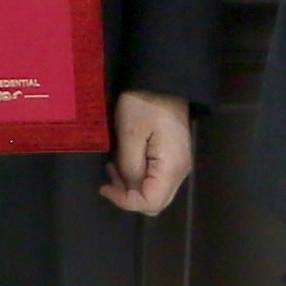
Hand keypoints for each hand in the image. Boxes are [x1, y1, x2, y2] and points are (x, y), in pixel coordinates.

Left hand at [101, 90, 193, 215]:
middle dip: (128, 196)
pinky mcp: (173, 159)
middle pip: (156, 203)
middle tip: (109, 176)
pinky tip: (124, 162)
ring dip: (131, 187)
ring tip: (113, 166)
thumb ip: (129, 167)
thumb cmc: (144, 104)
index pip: (151, 203)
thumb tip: (129, 188)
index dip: (125, 201)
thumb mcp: (129, 134)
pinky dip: (138, 178)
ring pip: (155, 193)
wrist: (162, 82)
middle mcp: (180, 172)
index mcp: (172, 167)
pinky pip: (156, 180)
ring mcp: (179, 166)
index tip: (105, 186)